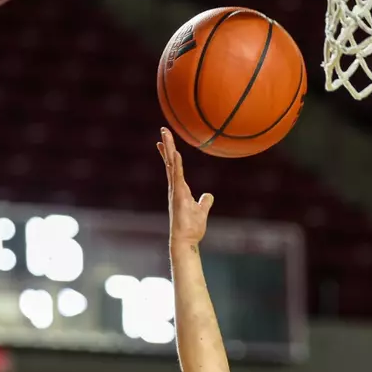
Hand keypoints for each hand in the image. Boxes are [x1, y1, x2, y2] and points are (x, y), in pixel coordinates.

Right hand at [157, 127, 212, 247]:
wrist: (186, 241)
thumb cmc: (191, 228)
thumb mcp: (202, 211)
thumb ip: (205, 202)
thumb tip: (208, 195)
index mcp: (180, 188)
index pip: (174, 167)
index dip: (170, 153)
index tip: (165, 140)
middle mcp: (175, 187)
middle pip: (170, 162)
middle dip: (167, 145)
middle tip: (163, 130)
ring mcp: (175, 191)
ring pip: (171, 165)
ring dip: (169, 150)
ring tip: (165, 134)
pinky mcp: (178, 196)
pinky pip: (177, 177)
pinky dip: (177, 165)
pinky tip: (176, 154)